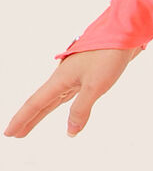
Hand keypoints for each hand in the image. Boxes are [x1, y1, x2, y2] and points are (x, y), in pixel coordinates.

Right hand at [4, 48, 140, 138]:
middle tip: (15, 134)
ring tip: (30, 126)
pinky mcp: (86, 75)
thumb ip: (81, 109)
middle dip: (28, 119)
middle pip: (41, 103)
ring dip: (41, 113)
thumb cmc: (108, 57)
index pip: (35, 103)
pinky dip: (60, 104)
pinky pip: (67, 94)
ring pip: (53, 99)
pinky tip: (62, 105)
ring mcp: (74, 76)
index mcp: (60, 80)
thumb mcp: (95, 86)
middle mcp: (63, 78)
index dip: (22, 119)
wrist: (123, 35)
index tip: (9, 133)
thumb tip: (70, 132)